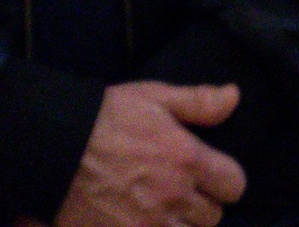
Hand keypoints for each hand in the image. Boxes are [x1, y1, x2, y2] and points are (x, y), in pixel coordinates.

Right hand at [57, 82, 245, 226]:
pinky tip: (141, 223)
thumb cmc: (103, 119)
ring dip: (178, 226)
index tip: (213, 178)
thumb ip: (199, 102)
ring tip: (163, 212)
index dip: (226, 181)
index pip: (234, 185)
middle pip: (211, 217)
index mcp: (187, 159)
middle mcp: (172, 196)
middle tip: (183, 195)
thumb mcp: (154, 98)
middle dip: (201, 206)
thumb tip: (235, 97)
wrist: (51, 148)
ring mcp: (144, 224)